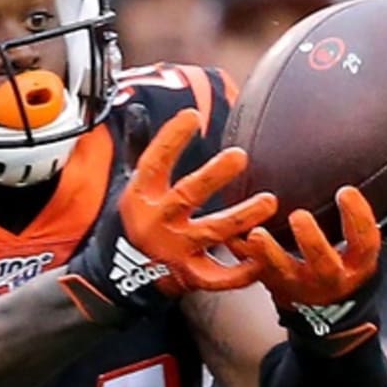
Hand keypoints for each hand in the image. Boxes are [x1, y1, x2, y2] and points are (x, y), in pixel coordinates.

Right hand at [62, 106, 278, 320]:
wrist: (117, 277)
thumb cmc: (131, 223)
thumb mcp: (128, 185)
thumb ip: (138, 148)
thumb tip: (138, 109)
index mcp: (141, 197)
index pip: (154, 163)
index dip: (171, 139)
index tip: (192, 116)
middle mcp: (157, 222)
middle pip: (186, 197)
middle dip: (213, 176)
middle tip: (240, 156)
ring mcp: (174, 250)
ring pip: (211, 233)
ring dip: (242, 217)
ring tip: (270, 201)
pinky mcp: (189, 276)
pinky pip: (219, 277)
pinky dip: (241, 272)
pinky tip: (263, 258)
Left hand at [228, 186, 386, 345]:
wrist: (331, 330)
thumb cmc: (360, 278)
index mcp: (363, 267)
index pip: (366, 242)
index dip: (358, 219)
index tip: (346, 192)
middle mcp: (333, 281)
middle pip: (324, 263)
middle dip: (313, 242)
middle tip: (299, 215)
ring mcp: (301, 289)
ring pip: (283, 273)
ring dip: (269, 254)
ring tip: (255, 233)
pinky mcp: (274, 290)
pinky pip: (255, 273)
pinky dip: (241, 256)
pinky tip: (227, 236)